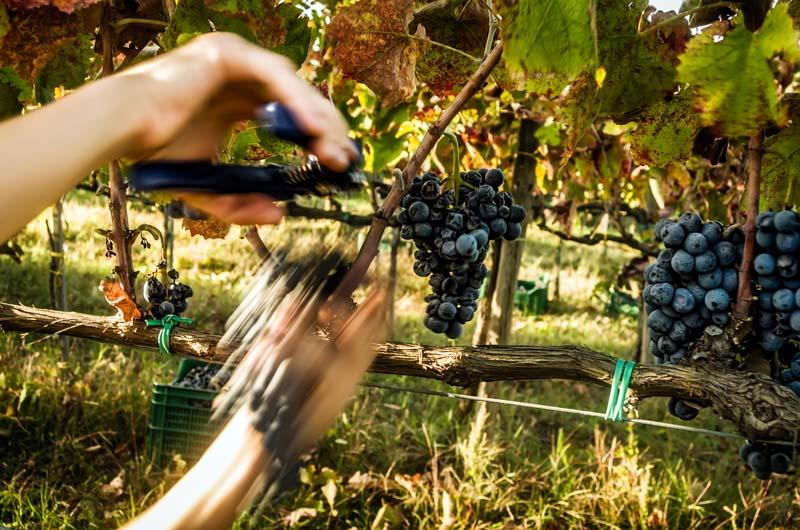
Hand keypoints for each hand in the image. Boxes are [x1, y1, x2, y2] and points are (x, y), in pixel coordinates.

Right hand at [121, 32, 356, 224]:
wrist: (124, 133)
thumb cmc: (158, 152)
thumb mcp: (210, 186)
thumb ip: (242, 203)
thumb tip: (279, 216)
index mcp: (239, 99)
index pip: (291, 114)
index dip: (317, 137)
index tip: (336, 163)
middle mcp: (241, 77)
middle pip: (299, 98)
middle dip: (326, 130)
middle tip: (343, 160)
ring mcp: (235, 61)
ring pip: (292, 85)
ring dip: (318, 117)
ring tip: (333, 149)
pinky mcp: (227, 54)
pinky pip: (274, 76)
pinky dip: (296, 100)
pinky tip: (312, 127)